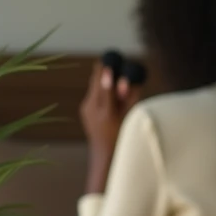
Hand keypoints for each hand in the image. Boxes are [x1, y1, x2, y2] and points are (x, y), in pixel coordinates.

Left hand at [80, 62, 141, 192]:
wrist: (106, 156)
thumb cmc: (124, 137)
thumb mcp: (131, 117)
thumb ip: (130, 98)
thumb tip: (128, 78)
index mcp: (105, 111)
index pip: (105, 83)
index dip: (108, 70)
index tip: (111, 59)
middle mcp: (91, 108)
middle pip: (97, 81)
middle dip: (106, 72)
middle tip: (112, 61)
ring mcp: (86, 110)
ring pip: (96, 88)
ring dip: (105, 82)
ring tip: (115, 82)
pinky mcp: (84, 111)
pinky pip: (95, 96)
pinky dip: (103, 92)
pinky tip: (111, 97)